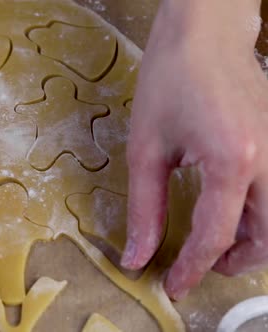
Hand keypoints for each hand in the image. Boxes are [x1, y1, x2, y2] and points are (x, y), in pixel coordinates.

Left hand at [122, 0, 267, 299]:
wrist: (204, 36)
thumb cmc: (171, 80)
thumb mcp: (146, 148)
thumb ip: (144, 208)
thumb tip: (137, 253)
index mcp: (233, 161)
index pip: (215, 236)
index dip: (190, 268)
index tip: (171, 284)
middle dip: (234, 262)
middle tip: (199, 266)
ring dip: (251, 241)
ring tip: (212, 245)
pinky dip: (258, 215)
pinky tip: (229, 213)